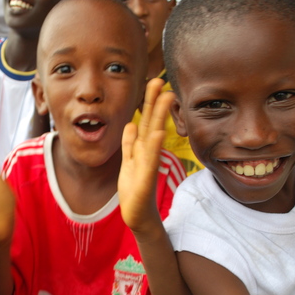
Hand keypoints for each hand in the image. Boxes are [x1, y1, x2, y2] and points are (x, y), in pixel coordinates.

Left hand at [118, 78, 172, 233]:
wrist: (137, 215)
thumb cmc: (134, 189)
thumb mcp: (128, 162)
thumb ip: (129, 144)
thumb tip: (131, 123)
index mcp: (141, 148)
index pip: (146, 120)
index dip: (149, 102)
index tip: (154, 82)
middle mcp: (147, 153)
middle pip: (152, 123)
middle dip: (156, 101)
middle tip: (161, 79)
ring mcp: (147, 165)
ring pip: (153, 136)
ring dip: (159, 117)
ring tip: (166, 97)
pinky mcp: (144, 179)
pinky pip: (149, 160)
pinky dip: (153, 146)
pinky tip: (158, 132)